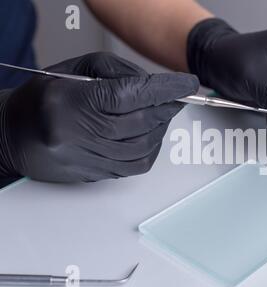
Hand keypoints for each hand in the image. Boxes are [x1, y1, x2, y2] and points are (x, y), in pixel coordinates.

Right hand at [0, 52, 198, 181]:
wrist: (13, 135)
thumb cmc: (44, 97)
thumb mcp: (77, 70)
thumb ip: (119, 73)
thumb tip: (156, 86)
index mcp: (72, 102)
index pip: (130, 95)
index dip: (165, 89)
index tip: (188, 84)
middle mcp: (78, 134)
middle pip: (141, 123)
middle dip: (167, 108)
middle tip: (176, 98)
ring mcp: (87, 159)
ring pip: (143, 147)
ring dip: (161, 129)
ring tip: (161, 114)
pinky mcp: (93, 175)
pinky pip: (135, 167)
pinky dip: (151, 149)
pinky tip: (150, 135)